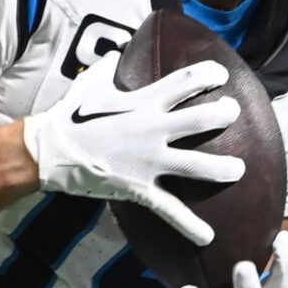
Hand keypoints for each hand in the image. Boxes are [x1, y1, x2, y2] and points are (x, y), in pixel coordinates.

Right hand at [23, 50, 242, 245]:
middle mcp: (151, 129)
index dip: (207, 75)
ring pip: (195, 165)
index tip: (222, 75)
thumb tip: (118, 50)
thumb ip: (110, 67)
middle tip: (234, 112)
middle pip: (199, 119)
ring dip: (221, 168)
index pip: (183, 81)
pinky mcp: (140, 188)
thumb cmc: (70, 116)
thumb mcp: (91, 84)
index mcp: (142, 102)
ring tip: (238, 170)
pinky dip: (189, 225)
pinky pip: (169, 209)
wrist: (49, 152)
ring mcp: (148, 161)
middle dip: (223, 115)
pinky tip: (208, 237)